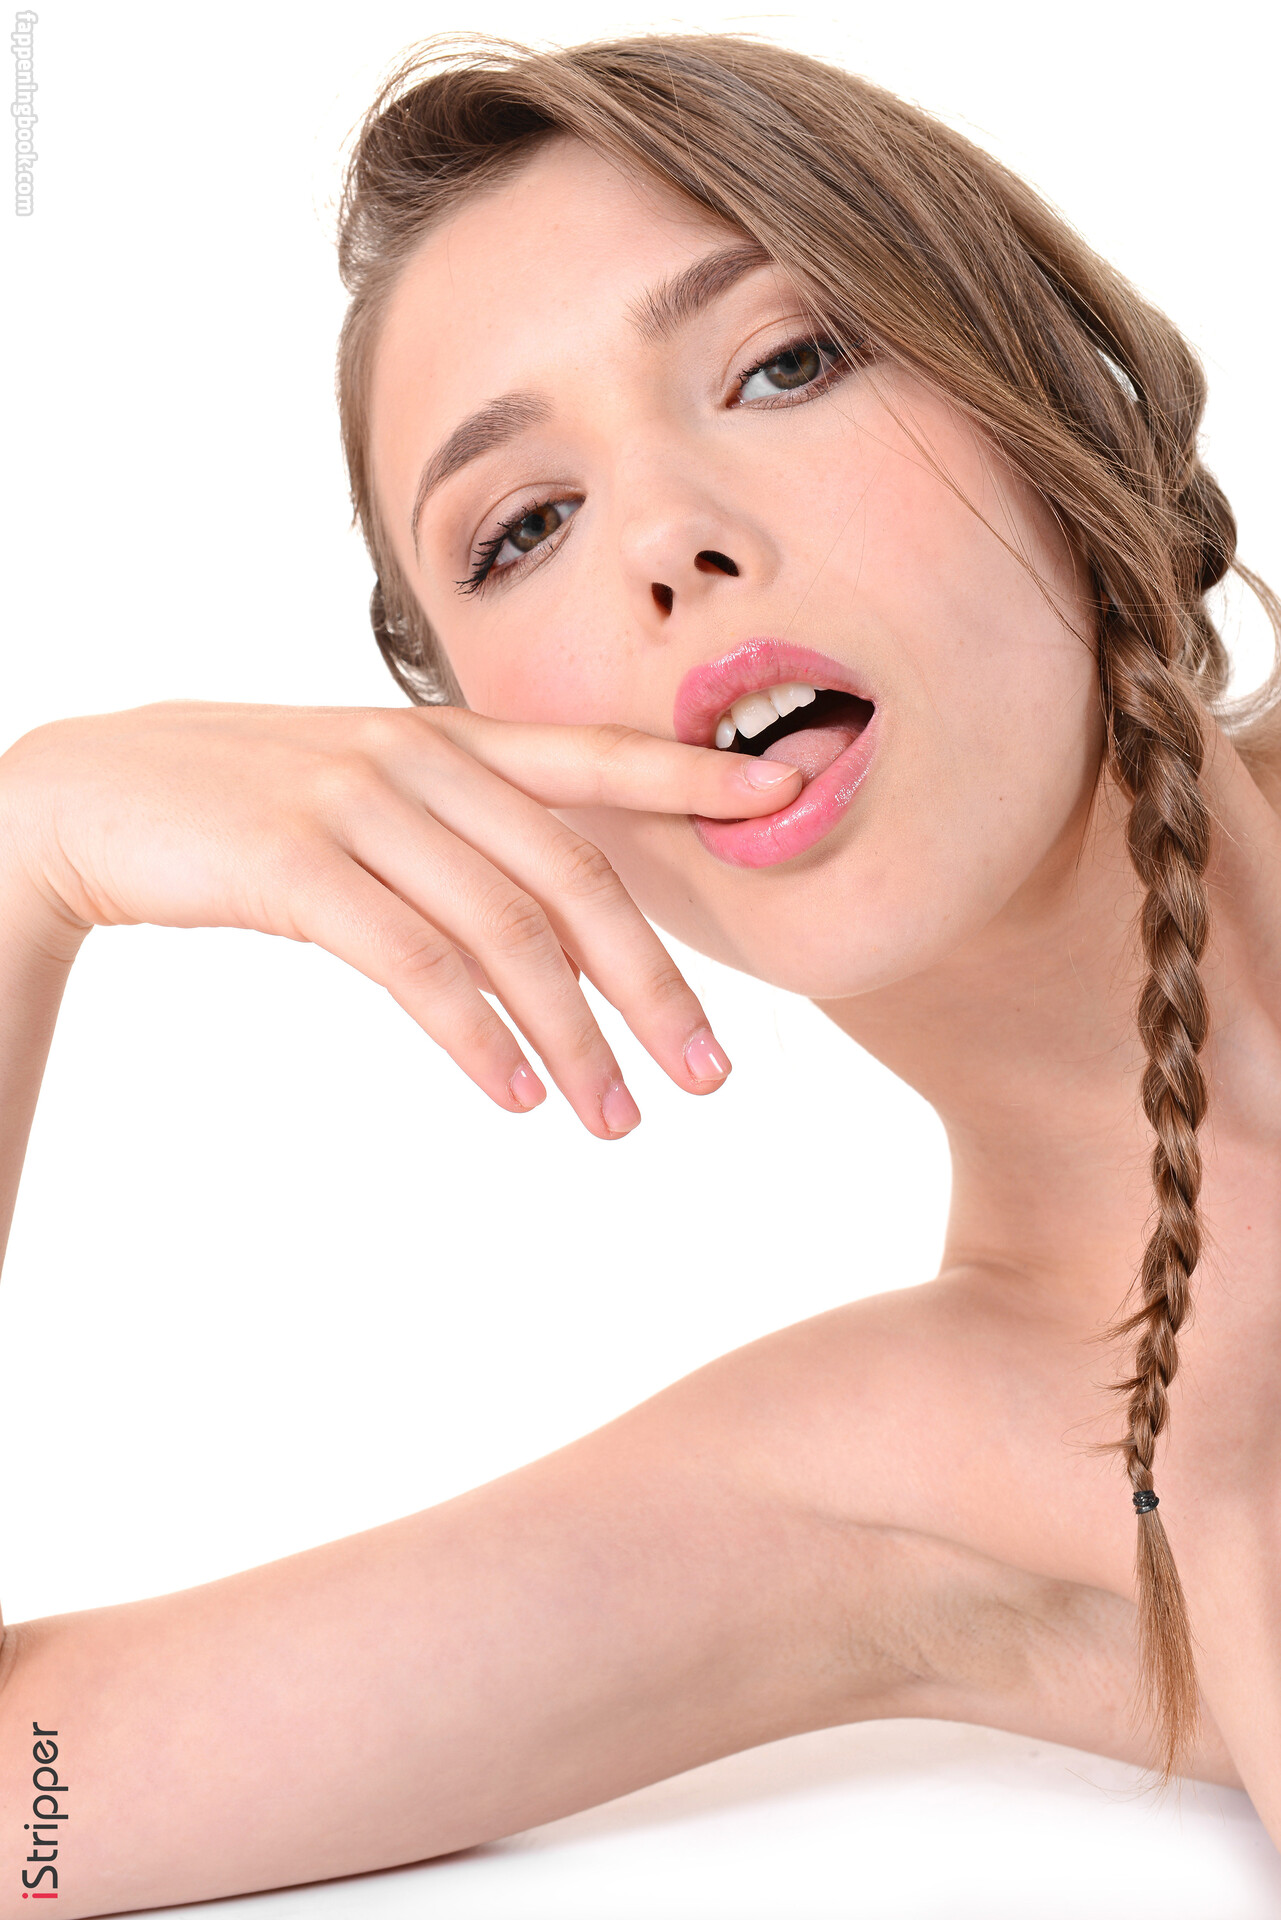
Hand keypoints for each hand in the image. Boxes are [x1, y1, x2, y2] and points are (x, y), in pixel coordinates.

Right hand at [0, 702, 801, 1137]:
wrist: (93, 792)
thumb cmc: (248, 806)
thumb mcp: (369, 798)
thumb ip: (465, 844)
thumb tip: (564, 942)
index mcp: (450, 738)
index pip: (597, 756)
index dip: (694, 775)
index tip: (790, 794)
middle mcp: (420, 759)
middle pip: (576, 878)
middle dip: (655, 985)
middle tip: (712, 1076)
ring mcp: (358, 803)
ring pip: (506, 932)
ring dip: (576, 1038)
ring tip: (620, 1123)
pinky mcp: (296, 863)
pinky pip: (414, 962)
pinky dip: (478, 1037)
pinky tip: (518, 1095)